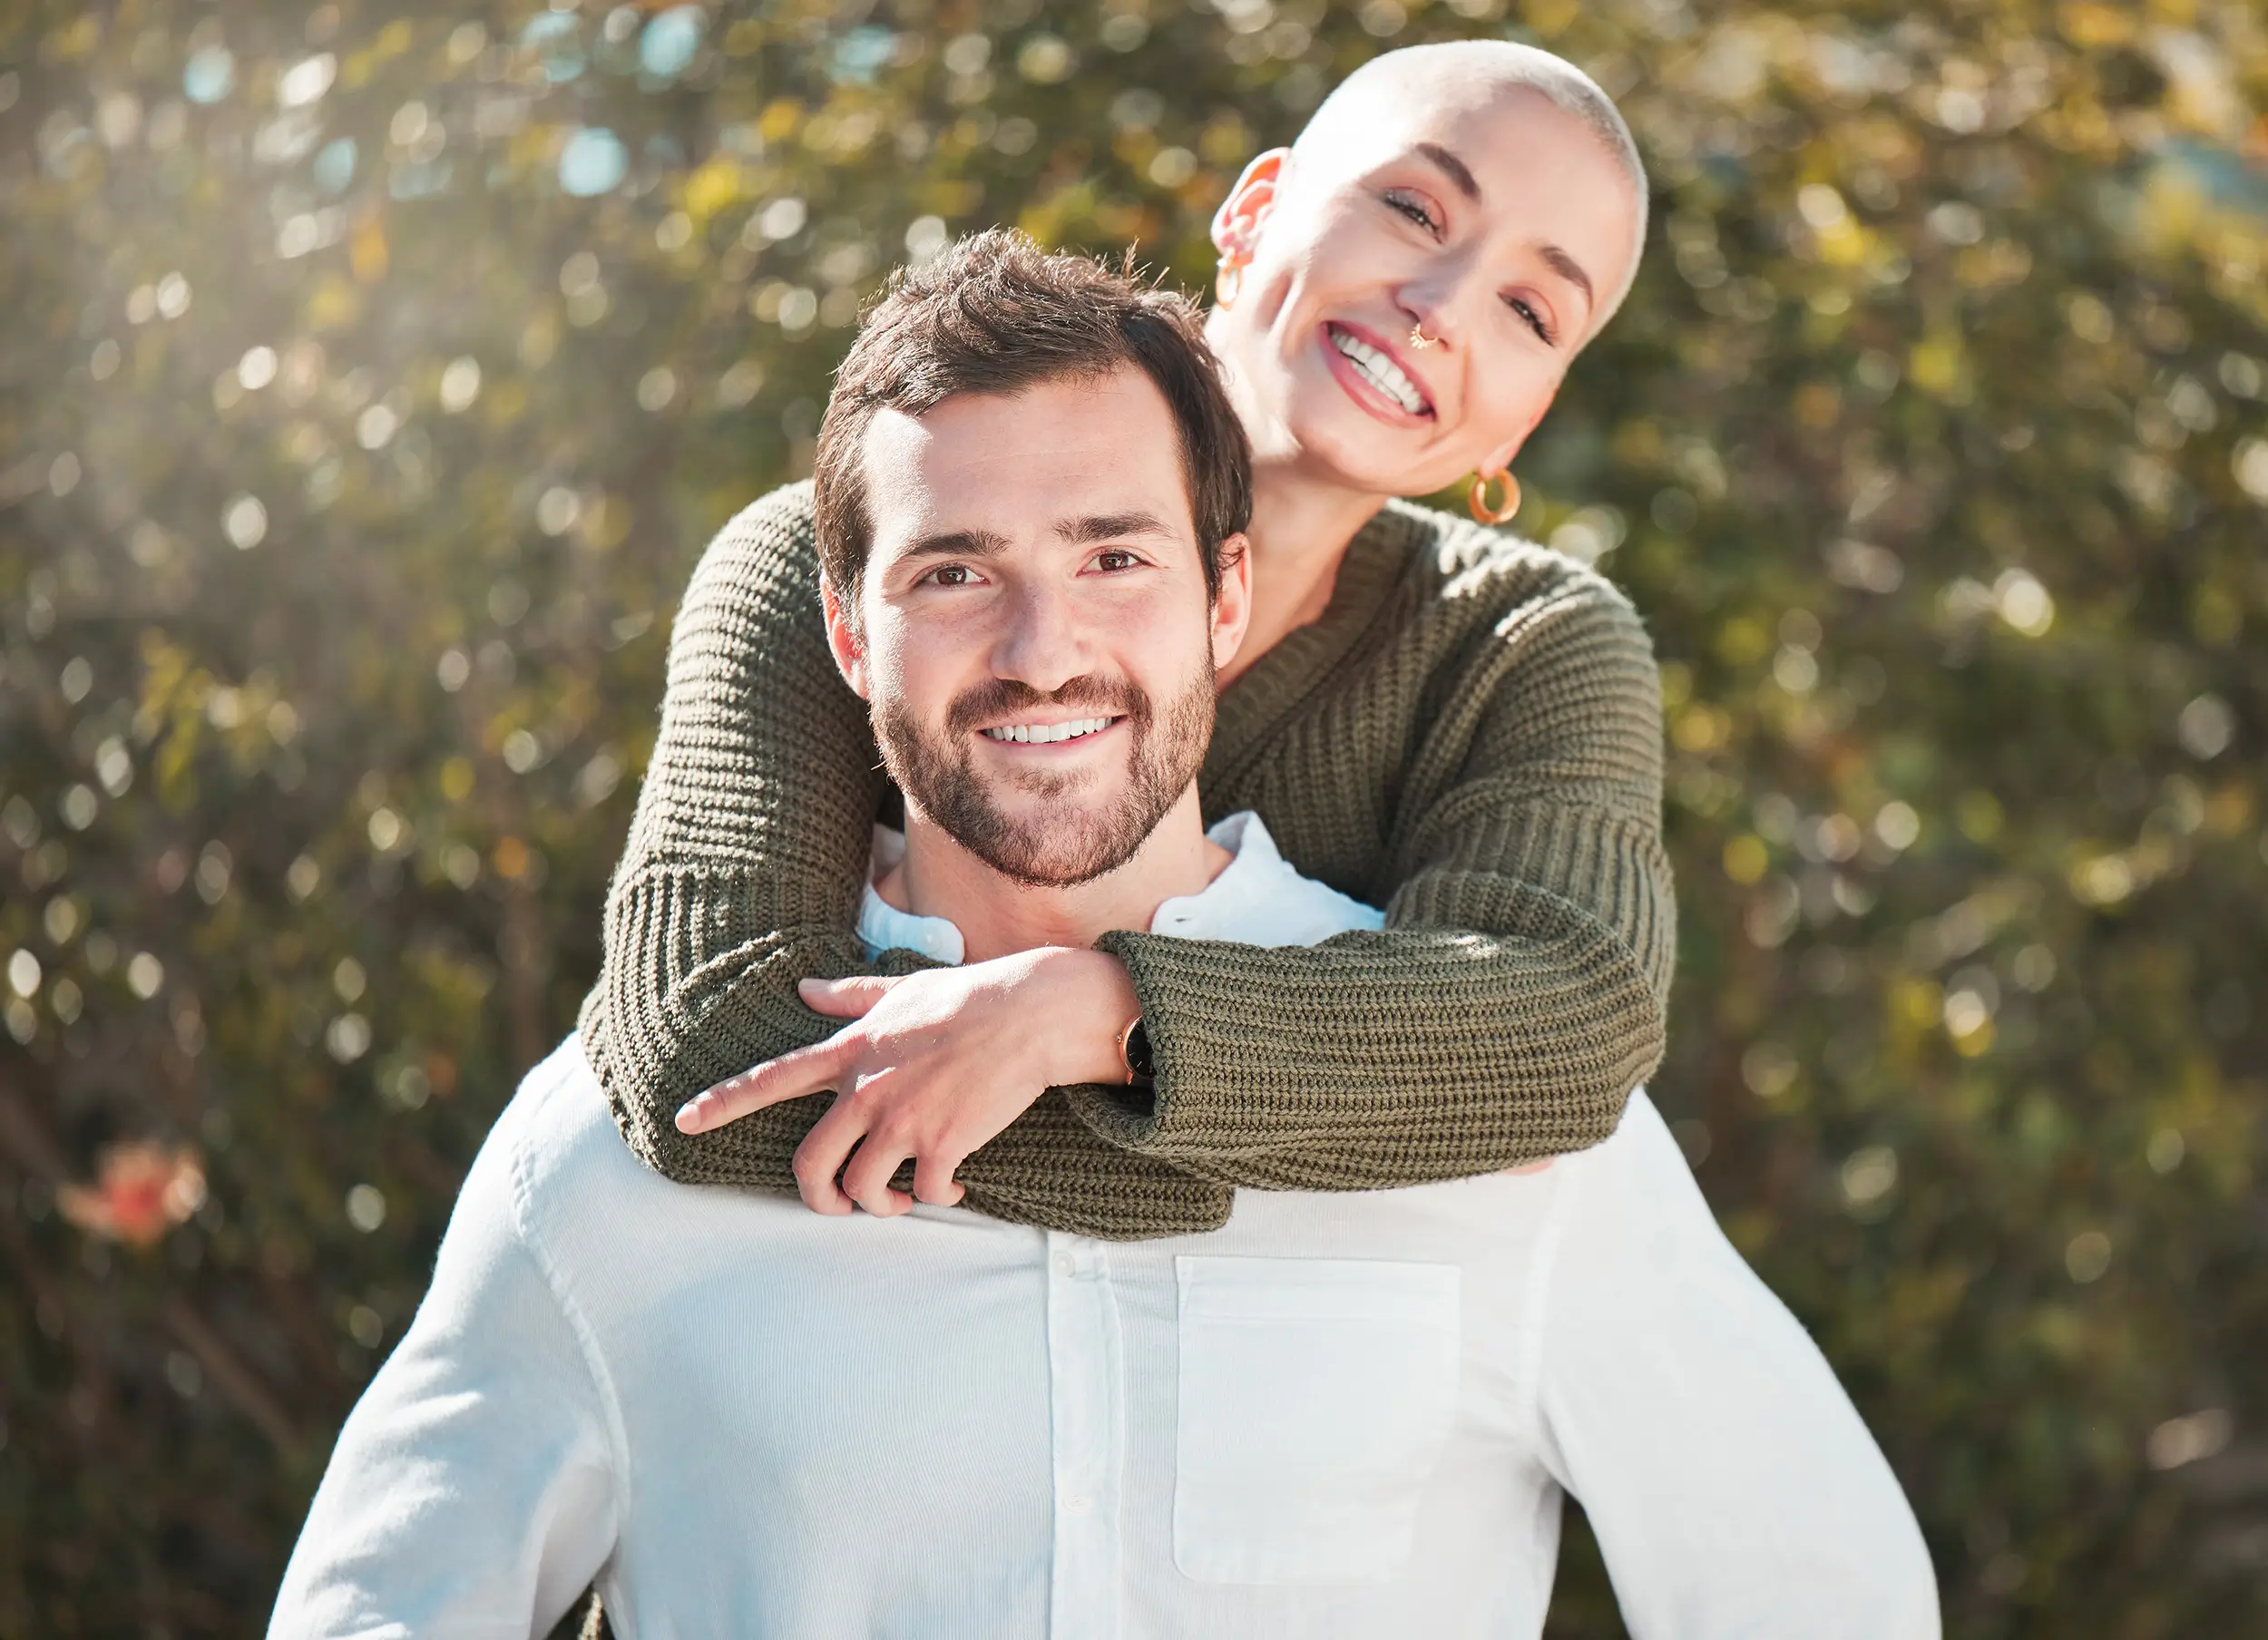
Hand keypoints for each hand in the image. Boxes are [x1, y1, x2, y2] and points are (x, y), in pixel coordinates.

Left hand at [674, 946, 1139, 1217]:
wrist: (1029, 1013)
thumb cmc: (968, 997)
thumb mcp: (900, 989)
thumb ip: (848, 996)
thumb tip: (804, 988)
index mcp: (850, 1052)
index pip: (770, 1078)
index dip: (722, 1102)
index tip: (684, 1123)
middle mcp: (864, 1090)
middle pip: (809, 1167)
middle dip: (820, 1200)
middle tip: (843, 1207)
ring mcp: (901, 1120)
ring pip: (861, 1191)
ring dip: (881, 1207)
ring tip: (905, 1199)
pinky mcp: (942, 1144)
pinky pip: (925, 1194)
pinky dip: (939, 1199)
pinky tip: (956, 1185)